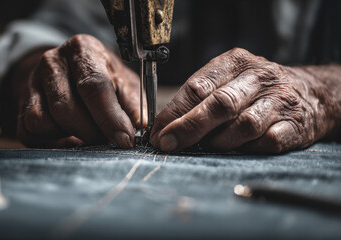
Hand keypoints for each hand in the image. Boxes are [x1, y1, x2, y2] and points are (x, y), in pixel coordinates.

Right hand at [17, 34, 143, 147]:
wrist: (70, 70)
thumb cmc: (103, 77)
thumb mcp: (124, 82)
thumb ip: (133, 102)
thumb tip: (138, 126)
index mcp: (82, 50)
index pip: (93, 86)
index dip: (109, 118)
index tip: (124, 140)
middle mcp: (52, 62)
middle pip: (66, 108)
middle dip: (91, 133)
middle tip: (107, 141)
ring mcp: (32, 82)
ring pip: (44, 122)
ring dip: (70, 136)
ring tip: (89, 133)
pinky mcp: (21, 103)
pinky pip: (30, 130)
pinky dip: (52, 141)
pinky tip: (70, 136)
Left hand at [150, 48, 335, 152]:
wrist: (311, 93)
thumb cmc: (255, 89)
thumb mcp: (228, 79)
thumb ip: (200, 98)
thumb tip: (166, 127)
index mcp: (235, 62)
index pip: (198, 86)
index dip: (174, 112)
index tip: (158, 132)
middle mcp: (259, 78)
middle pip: (219, 104)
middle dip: (189, 127)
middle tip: (169, 144)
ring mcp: (279, 101)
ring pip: (244, 125)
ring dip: (221, 141)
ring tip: (210, 145)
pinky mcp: (295, 125)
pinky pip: (267, 142)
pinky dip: (249, 149)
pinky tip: (241, 148)